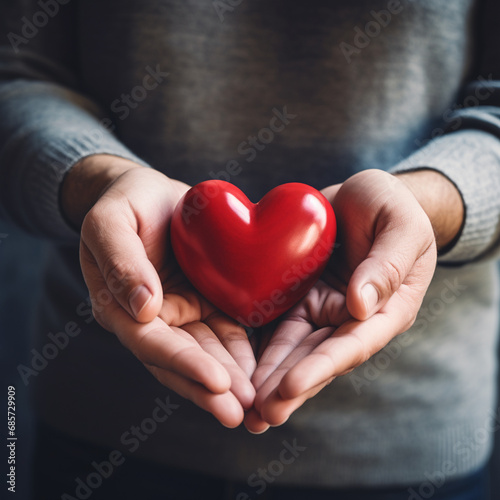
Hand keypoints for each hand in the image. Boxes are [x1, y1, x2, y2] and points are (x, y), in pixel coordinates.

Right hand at [63, 156, 255, 427]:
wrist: (152, 195)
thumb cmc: (127, 202)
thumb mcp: (112, 222)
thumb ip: (121, 261)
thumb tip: (143, 310)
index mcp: (121, 305)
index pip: (150, 343)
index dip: (182, 363)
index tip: (217, 380)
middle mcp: (153, 319)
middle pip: (180, 360)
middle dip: (209, 388)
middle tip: (240, 412)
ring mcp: (182, 313)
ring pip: (206, 353)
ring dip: (229, 380)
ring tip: (256, 403)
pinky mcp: (207, 302)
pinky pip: (225, 331)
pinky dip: (242, 352)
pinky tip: (262, 370)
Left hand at [245, 169, 461, 431]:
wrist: (362, 197)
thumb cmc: (391, 205)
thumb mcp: (400, 226)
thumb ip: (387, 264)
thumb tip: (361, 306)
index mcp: (386, 309)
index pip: (352, 345)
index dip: (321, 367)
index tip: (290, 387)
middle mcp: (351, 318)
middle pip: (318, 358)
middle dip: (289, 388)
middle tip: (259, 417)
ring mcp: (322, 309)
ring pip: (294, 350)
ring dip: (271, 380)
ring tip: (246, 410)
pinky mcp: (298, 297)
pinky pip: (278, 325)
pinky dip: (261, 350)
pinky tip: (237, 370)